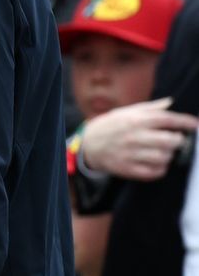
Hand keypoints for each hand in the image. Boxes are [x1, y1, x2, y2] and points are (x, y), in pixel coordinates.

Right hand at [82, 98, 198, 179]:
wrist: (87, 145)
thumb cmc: (110, 126)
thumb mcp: (126, 112)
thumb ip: (150, 108)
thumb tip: (172, 103)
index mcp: (135, 120)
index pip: (167, 119)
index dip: (184, 122)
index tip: (194, 125)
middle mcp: (134, 136)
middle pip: (170, 141)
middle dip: (178, 141)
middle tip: (175, 140)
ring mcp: (130, 154)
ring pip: (164, 157)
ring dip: (168, 155)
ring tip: (162, 151)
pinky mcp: (128, 169)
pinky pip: (155, 172)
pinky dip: (160, 168)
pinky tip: (155, 162)